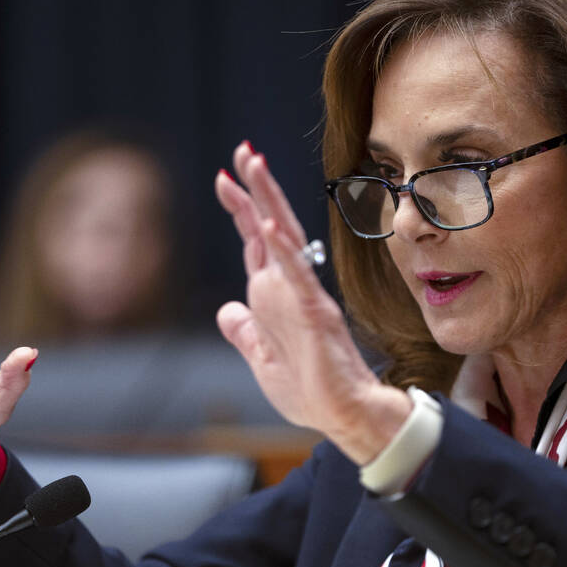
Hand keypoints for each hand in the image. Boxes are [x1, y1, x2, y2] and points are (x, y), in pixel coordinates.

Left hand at [214, 142, 410, 464]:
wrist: (343, 416)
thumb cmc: (309, 390)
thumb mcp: (261, 359)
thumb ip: (244, 332)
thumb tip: (225, 310)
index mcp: (275, 296)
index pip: (256, 242)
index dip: (241, 209)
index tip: (224, 177)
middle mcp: (289, 287)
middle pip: (270, 226)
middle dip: (254, 188)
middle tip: (242, 151)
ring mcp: (303, 296)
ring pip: (284, 238)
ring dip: (268, 200)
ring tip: (254, 165)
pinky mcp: (315, 313)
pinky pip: (297, 275)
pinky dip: (284, 248)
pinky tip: (271, 223)